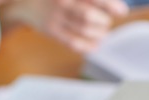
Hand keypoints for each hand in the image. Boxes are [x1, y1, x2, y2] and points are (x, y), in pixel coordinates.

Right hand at [4, 0, 128, 52]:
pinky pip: (72, 42)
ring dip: (97, 34)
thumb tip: (112, 4)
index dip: (110, 5)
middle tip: (107, 23)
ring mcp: (56, 18)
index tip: (122, 12)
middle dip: (103, 22)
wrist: (26, 2)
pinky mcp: (52, 31)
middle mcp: (63, 2)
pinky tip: (94, 46)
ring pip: (82, 30)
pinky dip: (86, 46)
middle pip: (88, 16)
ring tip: (102, 34)